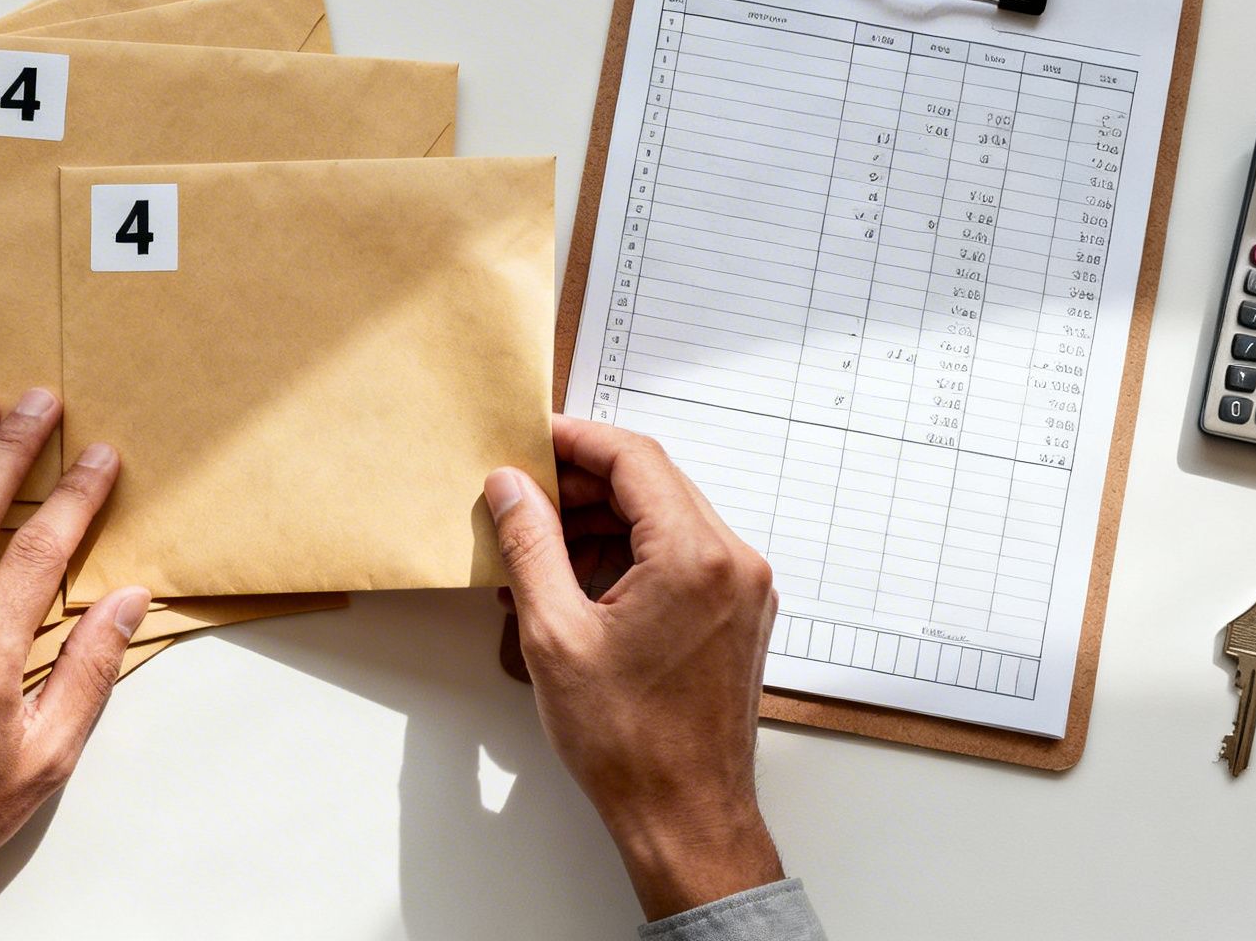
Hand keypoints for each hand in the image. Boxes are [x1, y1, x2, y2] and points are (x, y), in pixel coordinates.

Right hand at [485, 415, 782, 920]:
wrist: (686, 816)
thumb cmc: (629, 743)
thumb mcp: (555, 635)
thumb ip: (530, 546)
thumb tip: (510, 487)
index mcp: (695, 557)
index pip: (634, 458)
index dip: (576, 439)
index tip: (531, 438)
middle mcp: (734, 561)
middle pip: (654, 482)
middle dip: (584, 481)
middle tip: (523, 491)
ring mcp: (744, 588)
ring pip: (667, 517)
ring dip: (604, 519)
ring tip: (539, 543)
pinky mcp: (738, 613)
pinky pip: (682, 555)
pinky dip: (631, 552)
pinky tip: (578, 577)